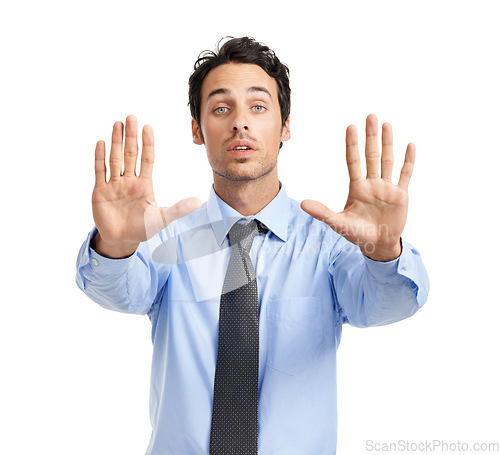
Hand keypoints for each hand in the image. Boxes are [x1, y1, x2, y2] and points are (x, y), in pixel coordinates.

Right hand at [92, 115, 201, 257]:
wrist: (122, 241)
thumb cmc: (142, 229)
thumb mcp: (162, 219)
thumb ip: (179, 209)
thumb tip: (199, 202)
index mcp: (144, 185)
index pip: (147, 159)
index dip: (147, 144)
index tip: (148, 128)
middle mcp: (129, 181)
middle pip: (130, 154)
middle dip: (131, 136)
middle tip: (132, 117)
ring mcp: (115, 185)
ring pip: (116, 159)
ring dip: (116, 142)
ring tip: (118, 124)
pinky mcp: (101, 191)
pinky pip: (101, 171)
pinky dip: (100, 157)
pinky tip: (102, 143)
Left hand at [301, 114, 414, 261]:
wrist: (377, 244)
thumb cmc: (357, 234)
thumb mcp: (338, 223)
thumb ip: (322, 212)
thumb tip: (302, 204)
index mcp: (357, 187)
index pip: (353, 161)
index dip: (352, 145)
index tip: (350, 127)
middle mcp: (372, 183)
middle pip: (371, 155)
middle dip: (371, 136)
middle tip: (371, 116)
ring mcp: (387, 187)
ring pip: (388, 160)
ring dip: (388, 143)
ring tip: (386, 125)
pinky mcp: (401, 195)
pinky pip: (405, 174)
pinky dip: (408, 161)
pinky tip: (410, 146)